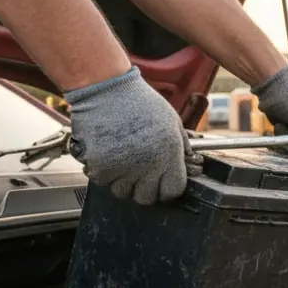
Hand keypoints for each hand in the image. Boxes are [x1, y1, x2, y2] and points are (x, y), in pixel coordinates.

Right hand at [63, 67, 199, 204]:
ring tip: (122, 160)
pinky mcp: (100, 167)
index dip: (167, 188)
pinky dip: (103, 172)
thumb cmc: (140, 102)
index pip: (173, 191)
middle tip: (139, 172)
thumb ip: (180, 147)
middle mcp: (148, 166)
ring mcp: (123, 169)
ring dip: (122, 181)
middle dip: (144, 188)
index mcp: (169, 156)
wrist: (106, 89)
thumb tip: (187, 164)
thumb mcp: (172, 122)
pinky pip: (102, 181)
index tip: (161, 182)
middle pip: (147, 198)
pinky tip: (107, 153)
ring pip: (123, 192)